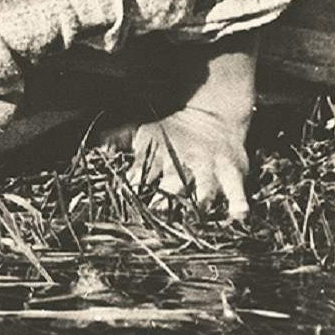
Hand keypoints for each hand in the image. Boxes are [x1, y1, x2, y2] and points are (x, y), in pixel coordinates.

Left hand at [104, 105, 250, 220]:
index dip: (134, 186)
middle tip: (158, 214)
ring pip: (205, 189)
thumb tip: (95, 148)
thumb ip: (117, 139)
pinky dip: (238, 205)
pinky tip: (238, 218)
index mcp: (159, 156)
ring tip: (196, 220)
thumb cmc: (170, 130)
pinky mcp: (233, 174)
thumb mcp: (142, 131)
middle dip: (166, 199)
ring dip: (200, 204)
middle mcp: (184, 164)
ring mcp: (210, 169)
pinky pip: (238, 191)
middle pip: (174, 184)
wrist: (213, 113)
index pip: (142, 174)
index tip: (125, 201)